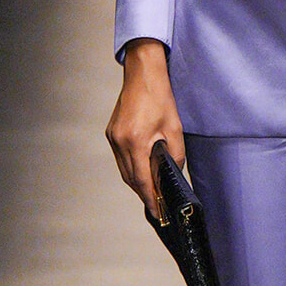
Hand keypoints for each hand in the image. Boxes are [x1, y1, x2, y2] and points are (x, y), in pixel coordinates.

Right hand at [106, 38, 184, 218]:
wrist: (143, 74)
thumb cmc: (160, 98)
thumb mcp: (175, 128)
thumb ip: (174, 155)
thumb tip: (171, 175)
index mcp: (135, 141)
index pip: (141, 179)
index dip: (149, 198)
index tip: (156, 211)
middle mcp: (119, 141)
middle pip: (130, 178)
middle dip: (143, 193)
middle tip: (157, 205)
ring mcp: (112, 137)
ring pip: (123, 169)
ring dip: (136, 181)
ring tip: (151, 191)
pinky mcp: (111, 133)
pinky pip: (120, 158)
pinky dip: (130, 167)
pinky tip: (141, 170)